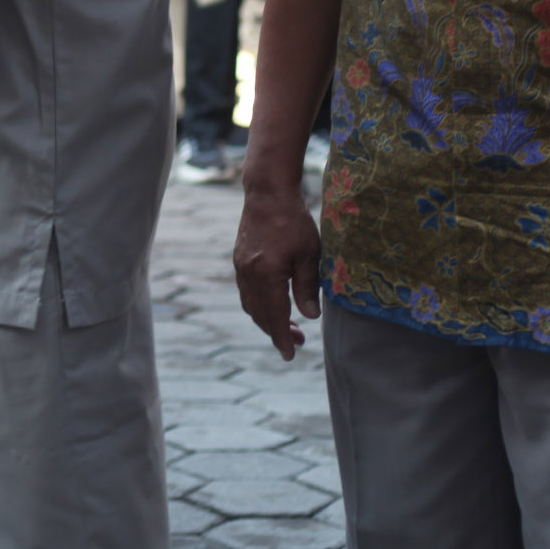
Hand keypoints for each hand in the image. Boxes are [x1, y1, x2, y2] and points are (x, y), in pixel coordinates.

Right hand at [233, 182, 321, 359]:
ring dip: (267, 319)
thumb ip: (307, 287)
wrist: (267, 193)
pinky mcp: (239, 260)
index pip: (274, 315)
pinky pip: (246, 291)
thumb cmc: (293, 221)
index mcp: (266, 274)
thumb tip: (310, 317)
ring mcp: (241, 267)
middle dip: (276, 332)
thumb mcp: (309, 255)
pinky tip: (274, 303)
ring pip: (250, 304)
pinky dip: (259, 305)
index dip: (281, 338)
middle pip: (259, 314)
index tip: (290, 355)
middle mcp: (248, 274)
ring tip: (289, 326)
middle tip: (298, 342)